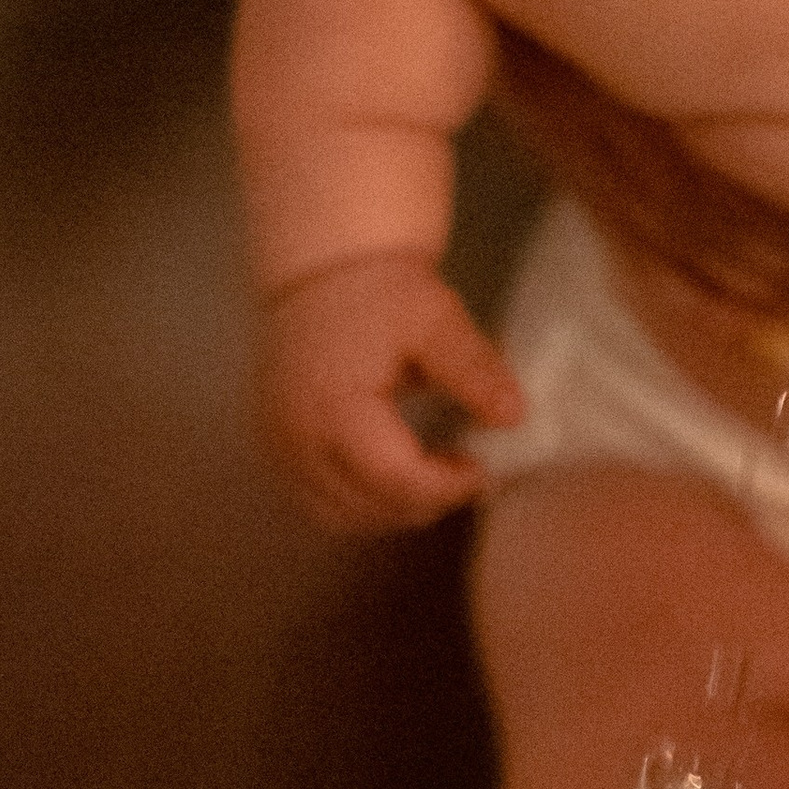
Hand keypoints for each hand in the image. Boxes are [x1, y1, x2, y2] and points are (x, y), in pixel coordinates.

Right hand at [256, 251, 525, 533]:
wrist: (324, 272)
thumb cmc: (382, 293)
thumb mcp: (436, 320)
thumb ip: (475, 369)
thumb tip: (515, 417)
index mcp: (334, 408)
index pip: (394, 479)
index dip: (446, 487)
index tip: (483, 468)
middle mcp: (295, 439)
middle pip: (369, 506)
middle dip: (427, 499)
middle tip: (465, 469)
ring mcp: (277, 449)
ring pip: (342, 517)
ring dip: (395, 507)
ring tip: (435, 470)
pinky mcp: (273, 451)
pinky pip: (319, 504)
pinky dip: (362, 503)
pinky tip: (397, 473)